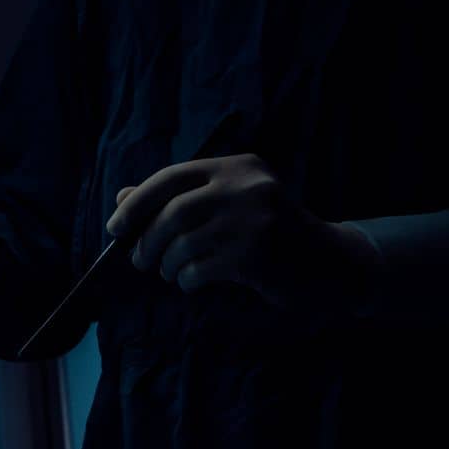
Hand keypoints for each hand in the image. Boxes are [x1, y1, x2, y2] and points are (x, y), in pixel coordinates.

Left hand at [108, 154, 379, 312]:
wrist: (333, 264)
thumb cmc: (270, 235)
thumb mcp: (228, 207)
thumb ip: (178, 199)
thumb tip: (120, 198)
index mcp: (239, 166)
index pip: (171, 177)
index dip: (137, 203)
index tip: (115, 227)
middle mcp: (249, 185)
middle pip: (173, 213)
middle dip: (147, 241)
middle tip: (140, 261)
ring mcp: (257, 217)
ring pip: (184, 243)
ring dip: (168, 264)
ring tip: (171, 273)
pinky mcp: (259, 252)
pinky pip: (201, 267)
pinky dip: (187, 279)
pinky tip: (193, 282)